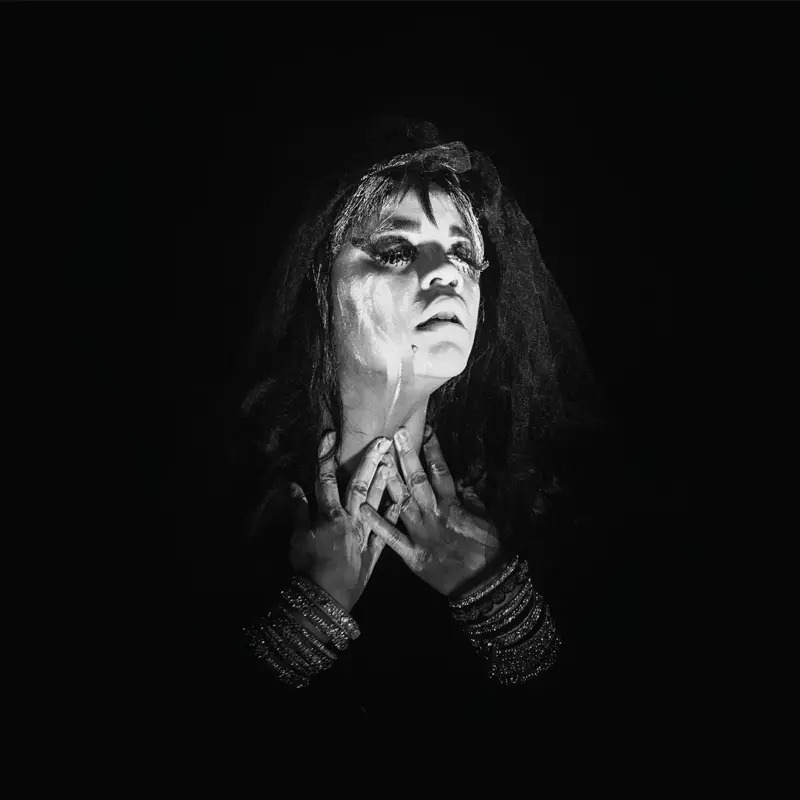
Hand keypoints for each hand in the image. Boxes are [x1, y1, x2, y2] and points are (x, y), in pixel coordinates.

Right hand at [288, 432, 400, 612]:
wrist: (325, 597)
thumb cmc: (307, 567)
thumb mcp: (296, 537)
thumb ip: (297, 510)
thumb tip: (293, 485)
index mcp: (328, 514)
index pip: (325, 479)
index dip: (326, 457)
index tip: (330, 435)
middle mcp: (350, 519)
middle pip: (358, 485)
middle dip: (369, 461)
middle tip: (382, 440)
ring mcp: (365, 533)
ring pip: (376, 502)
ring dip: (384, 481)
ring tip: (394, 460)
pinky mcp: (375, 551)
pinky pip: (387, 530)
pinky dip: (393, 514)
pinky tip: (402, 498)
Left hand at [359, 425, 505, 597]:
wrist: (484, 588)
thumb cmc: (489, 553)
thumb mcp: (487, 522)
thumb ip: (473, 501)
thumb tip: (465, 482)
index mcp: (453, 505)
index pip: (440, 471)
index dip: (433, 450)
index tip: (425, 430)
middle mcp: (435, 515)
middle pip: (417, 480)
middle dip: (406, 456)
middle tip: (395, 434)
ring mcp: (421, 534)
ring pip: (402, 501)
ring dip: (389, 480)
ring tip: (378, 459)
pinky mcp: (412, 555)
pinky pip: (392, 538)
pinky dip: (377, 523)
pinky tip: (362, 509)